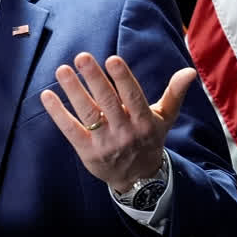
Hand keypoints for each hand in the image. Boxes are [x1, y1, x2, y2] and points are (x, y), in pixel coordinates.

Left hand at [41, 52, 197, 191]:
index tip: (112, 59)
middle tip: (81, 57)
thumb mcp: (165, 118)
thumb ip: (174, 93)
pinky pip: (70, 130)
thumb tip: (189, 71)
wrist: (139, 179)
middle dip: (94, 79)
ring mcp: (105, 143)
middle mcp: (125, 132)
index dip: (123, 78)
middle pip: (108, 102)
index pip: (133, 97)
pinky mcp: (87, 152)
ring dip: (74, 91)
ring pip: (88, 114)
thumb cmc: (149, 139)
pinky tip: (47, 95)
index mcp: (144, 121)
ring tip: (62, 71)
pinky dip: (58, 113)